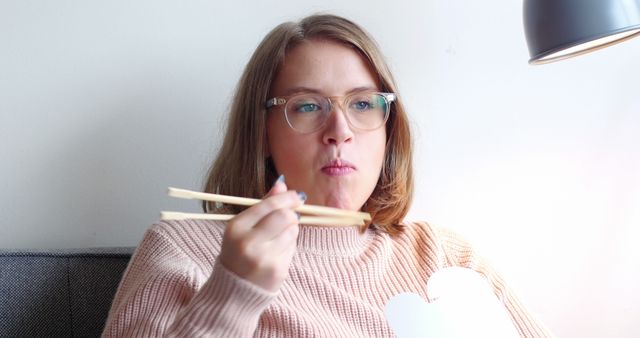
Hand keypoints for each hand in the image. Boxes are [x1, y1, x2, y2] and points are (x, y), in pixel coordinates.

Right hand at [218, 177, 302, 291]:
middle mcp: (248, 242)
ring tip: (278, 238)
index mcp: (236, 227)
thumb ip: (263, 204)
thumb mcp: (243, 227)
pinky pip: (293, 249)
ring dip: (291, 231)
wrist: (234, 290)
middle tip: (291, 217)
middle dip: (292, 215)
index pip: (269, 205)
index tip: (297, 196)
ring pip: (292, 232)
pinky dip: (289, 247)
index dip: (287, 198)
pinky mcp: (277, 270)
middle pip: (285, 217)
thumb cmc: (239, 252)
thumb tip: (282, 183)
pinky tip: (277, 253)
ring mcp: (264, 258)